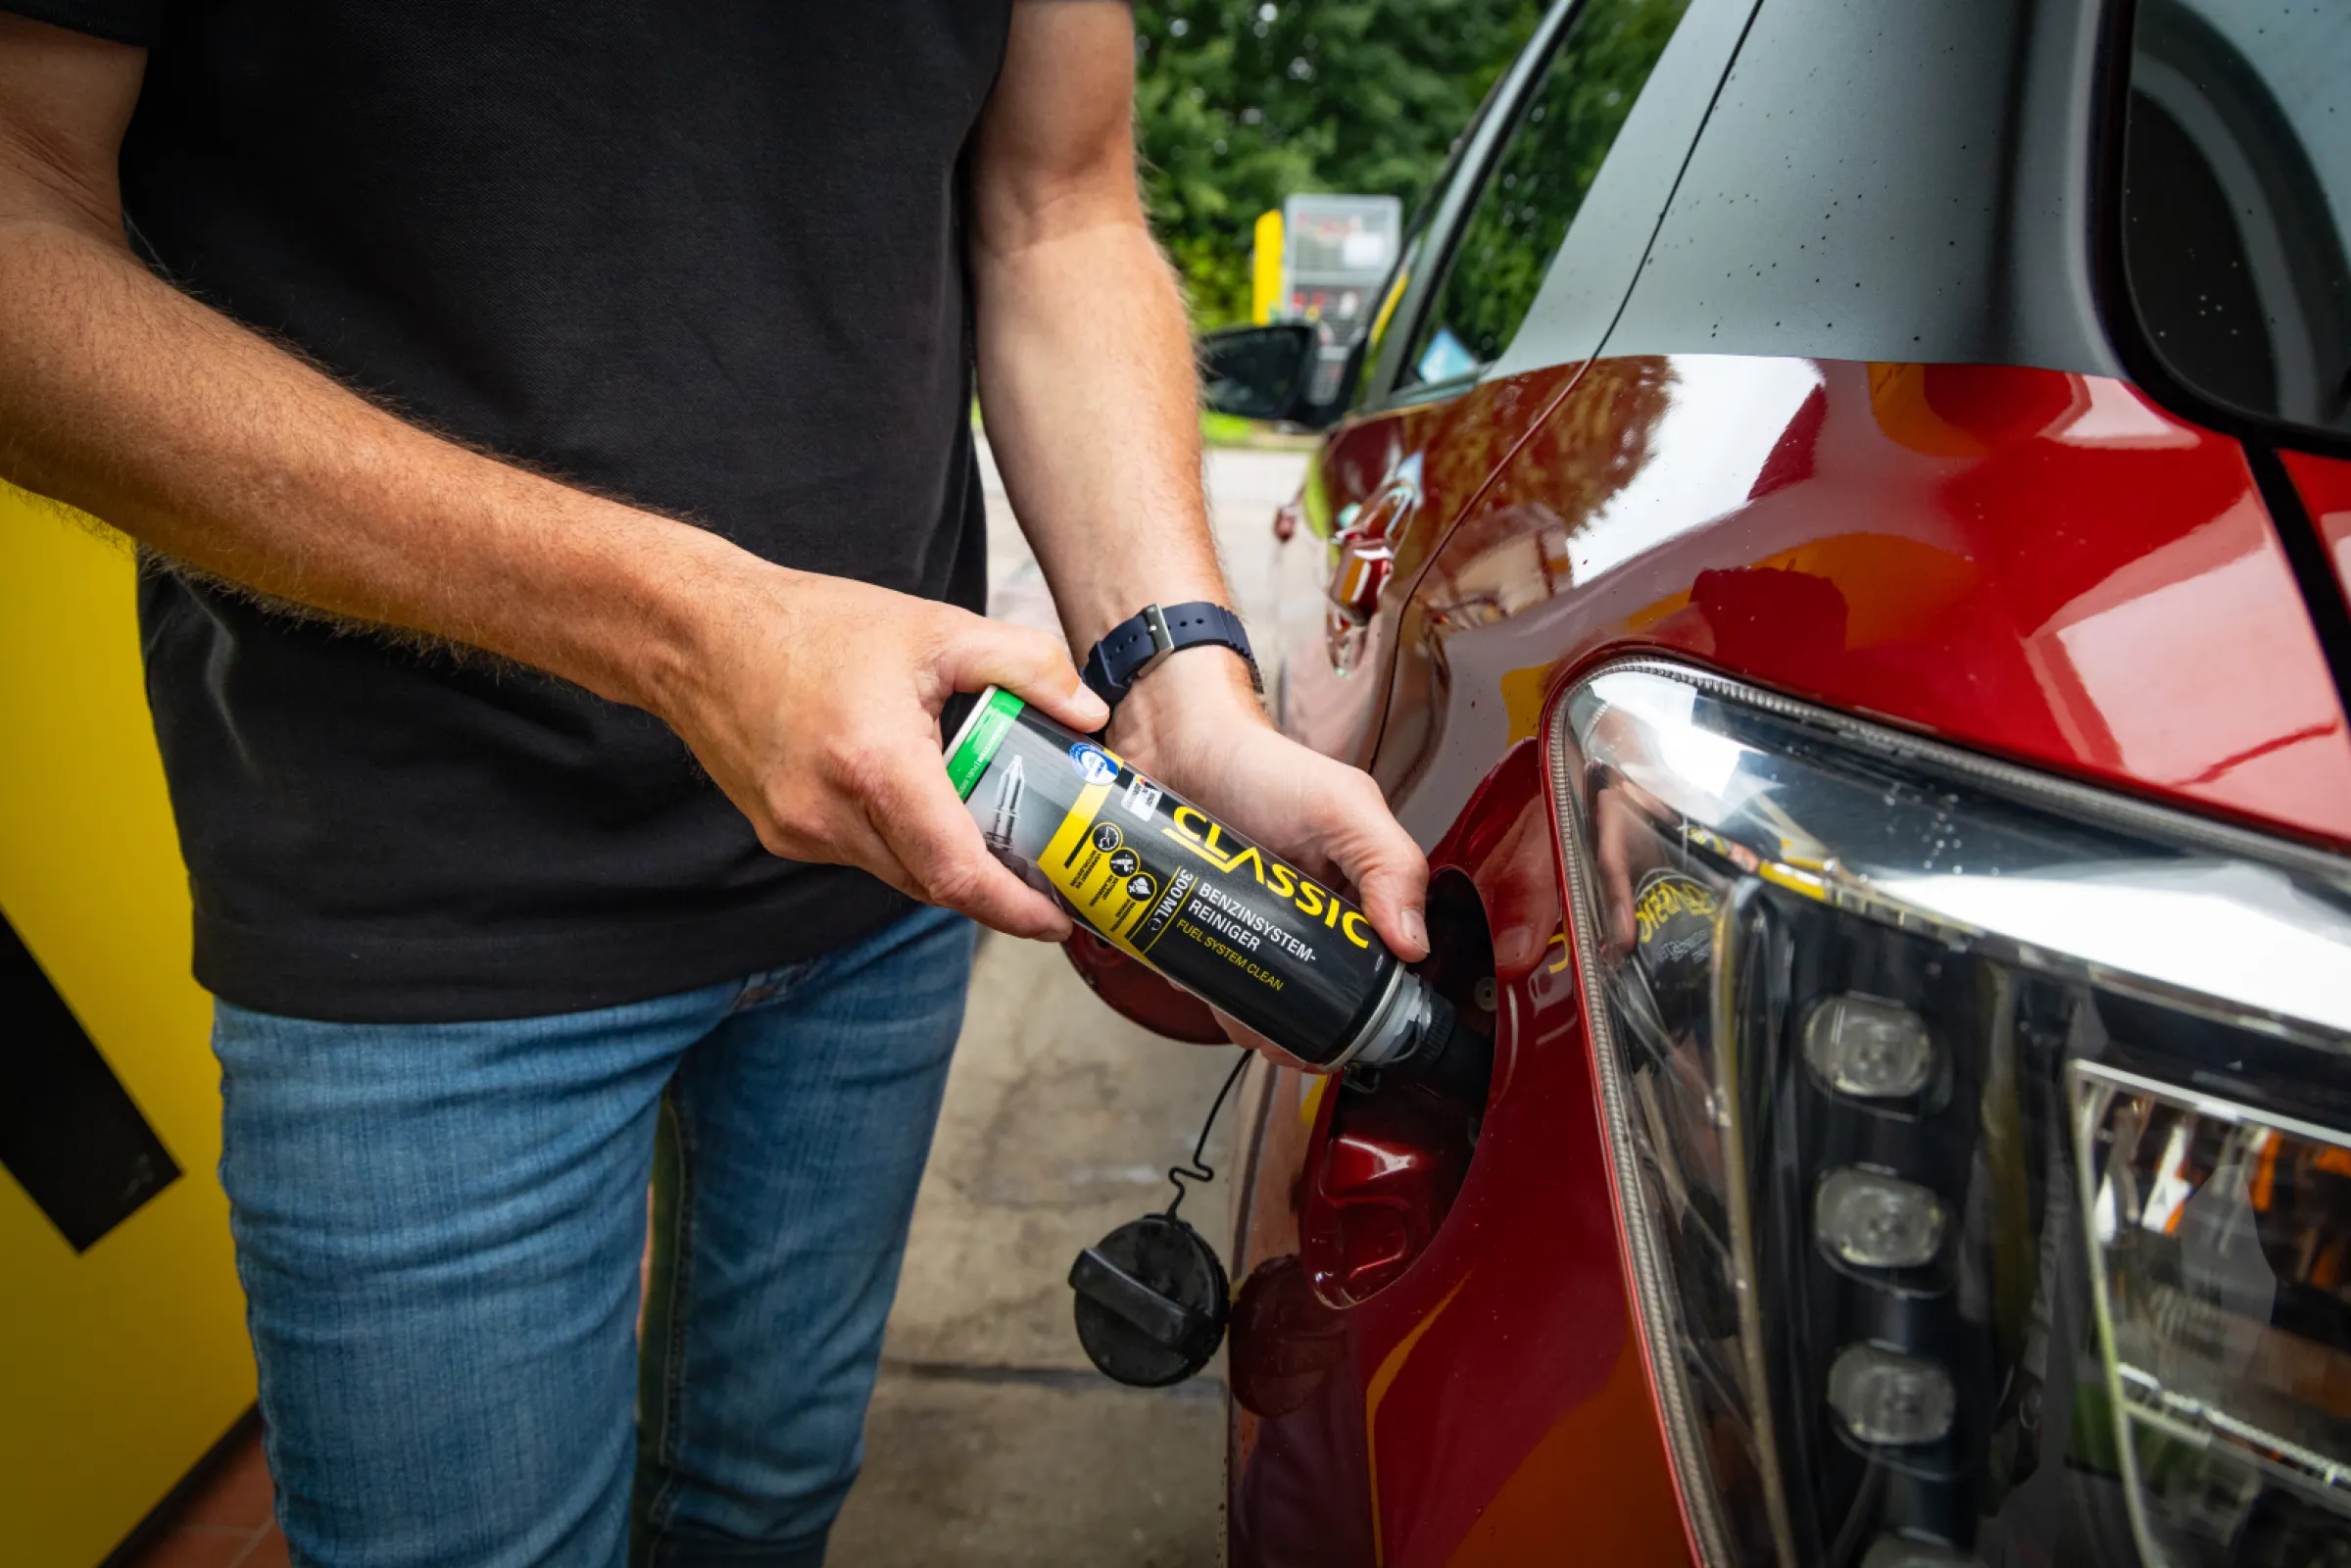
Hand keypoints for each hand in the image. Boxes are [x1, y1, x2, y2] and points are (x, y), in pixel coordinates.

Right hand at [652, 555, 1109, 939]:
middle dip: (994, 887)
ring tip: (991, 827)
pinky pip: (863, 856)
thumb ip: (1026, 666)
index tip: (1057, 920)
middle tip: (1045, 872)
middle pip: (934, 884)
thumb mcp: (936, 629)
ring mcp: (800, 833)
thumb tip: (1088, 714)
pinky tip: (920, 801)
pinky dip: (901, 842)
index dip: (1014, 908)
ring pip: (899, 875)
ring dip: (947, 864)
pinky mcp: (784, 835)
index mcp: (875, 766)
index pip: (957, 871)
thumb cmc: (813, 626)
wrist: (700, 635)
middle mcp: (830, 814)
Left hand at [1107, 650, 1429, 1058]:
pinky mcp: (1205, 929)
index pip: (1375, 973)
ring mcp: (1253, 927)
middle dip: (1294, 1026)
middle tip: (1276, 1029)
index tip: (1340, 1034)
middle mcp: (1308, 919)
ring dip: (1247, 1016)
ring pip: (1259, 1000)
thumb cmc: (1259, 766)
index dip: (1361, 1012)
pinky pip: (1208, 978)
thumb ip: (1388, 864)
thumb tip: (1413, 943)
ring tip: (1236, 1006)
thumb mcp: (1341, 807)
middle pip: (1312, 1001)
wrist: (1177, 747)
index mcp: (1356, 897)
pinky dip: (1204, 989)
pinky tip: (1198, 978)